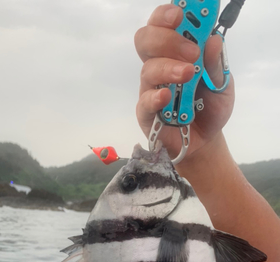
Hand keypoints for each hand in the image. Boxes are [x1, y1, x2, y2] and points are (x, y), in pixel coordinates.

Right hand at [134, 4, 234, 162]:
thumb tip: (213, 40)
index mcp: (175, 52)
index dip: (166, 15)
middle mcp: (159, 66)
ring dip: (168, 68)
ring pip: (147, 69)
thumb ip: (215, 65)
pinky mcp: (146, 114)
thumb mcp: (222, 85)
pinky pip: (144, 102)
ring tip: (189, 74)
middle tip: (191, 50)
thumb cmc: (210, 109)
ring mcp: (150, 89)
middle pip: (146, 40)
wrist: (205, 141)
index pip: (162, 25)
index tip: (180, 15)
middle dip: (166, 39)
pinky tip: (167, 96)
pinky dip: (155, 97)